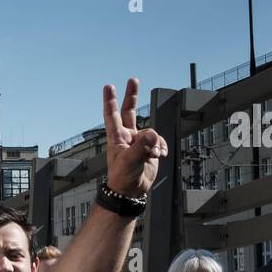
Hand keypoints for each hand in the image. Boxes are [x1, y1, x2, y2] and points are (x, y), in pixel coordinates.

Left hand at [102, 78, 166, 196]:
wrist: (131, 192)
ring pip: (152, 132)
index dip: (110, 101)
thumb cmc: (122, 178)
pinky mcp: (150, 149)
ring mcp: (139, 142)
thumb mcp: (130, 162)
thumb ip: (141, 147)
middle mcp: (127, 137)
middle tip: (133, 80)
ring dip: (156, 142)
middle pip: (129, 111)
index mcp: (116, 138)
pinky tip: (160, 156)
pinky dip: (162, 147)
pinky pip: (160, 141)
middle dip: (132, 95)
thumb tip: (152, 134)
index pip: (112, 115)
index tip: (108, 87)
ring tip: (154, 155)